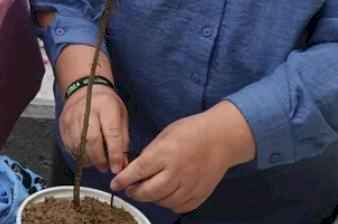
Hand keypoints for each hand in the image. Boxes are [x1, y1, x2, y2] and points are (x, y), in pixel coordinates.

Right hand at [59, 83, 129, 173]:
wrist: (84, 89)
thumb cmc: (106, 103)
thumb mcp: (121, 116)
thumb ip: (122, 140)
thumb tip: (122, 163)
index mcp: (106, 107)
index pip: (111, 133)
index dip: (114, 154)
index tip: (117, 167)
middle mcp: (87, 111)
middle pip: (92, 140)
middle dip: (100, 159)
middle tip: (105, 167)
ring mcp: (72, 117)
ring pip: (78, 145)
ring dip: (88, 159)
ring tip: (96, 161)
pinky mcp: (63, 124)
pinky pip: (69, 145)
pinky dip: (78, 154)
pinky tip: (85, 155)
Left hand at [110, 101, 254, 212]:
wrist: (222, 138)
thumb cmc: (192, 132)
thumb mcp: (164, 135)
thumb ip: (150, 154)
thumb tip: (135, 169)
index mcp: (165, 154)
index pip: (138, 171)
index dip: (123, 180)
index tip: (115, 184)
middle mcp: (177, 172)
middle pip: (149, 192)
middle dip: (135, 192)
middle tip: (130, 189)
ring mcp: (190, 185)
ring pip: (163, 202)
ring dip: (152, 198)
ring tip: (148, 190)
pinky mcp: (200, 193)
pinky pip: (180, 206)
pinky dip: (170, 204)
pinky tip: (166, 195)